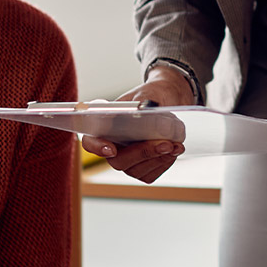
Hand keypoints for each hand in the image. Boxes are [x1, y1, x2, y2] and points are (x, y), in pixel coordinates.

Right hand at [80, 68, 190, 182]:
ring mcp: (127, 158)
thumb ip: (144, 102)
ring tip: (176, 144)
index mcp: (106, 123)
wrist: (172, 99)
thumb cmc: (155, 94)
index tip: (111, 149)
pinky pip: (149, 173)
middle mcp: (113, 144)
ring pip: (135, 170)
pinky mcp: (142, 167)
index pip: (91, 140)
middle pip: (118, 160)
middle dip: (143, 153)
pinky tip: (174, 150)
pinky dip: (164, 163)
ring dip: (158, 159)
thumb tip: (144, 111)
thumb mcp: (150, 93)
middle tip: (165, 144)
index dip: (97, 146)